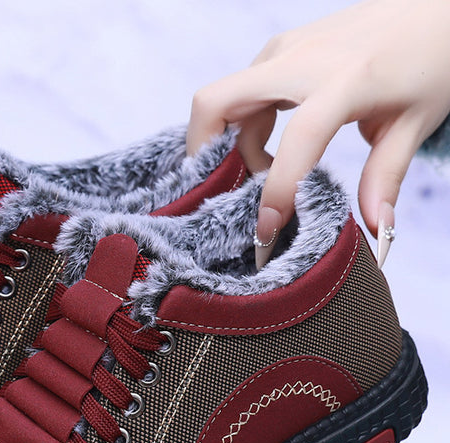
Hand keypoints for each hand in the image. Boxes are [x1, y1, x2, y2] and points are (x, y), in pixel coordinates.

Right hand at [187, 0, 449, 267]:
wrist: (435, 4)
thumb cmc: (431, 57)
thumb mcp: (415, 122)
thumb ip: (385, 178)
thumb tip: (374, 230)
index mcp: (346, 80)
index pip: (297, 139)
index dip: (277, 191)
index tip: (268, 230)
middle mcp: (301, 59)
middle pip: (215, 104)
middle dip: (205, 157)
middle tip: (227, 192)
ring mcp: (284, 50)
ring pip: (223, 103)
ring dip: (230, 146)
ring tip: (264, 174)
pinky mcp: (280, 51)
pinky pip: (241, 94)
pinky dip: (242, 127)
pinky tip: (270, 147)